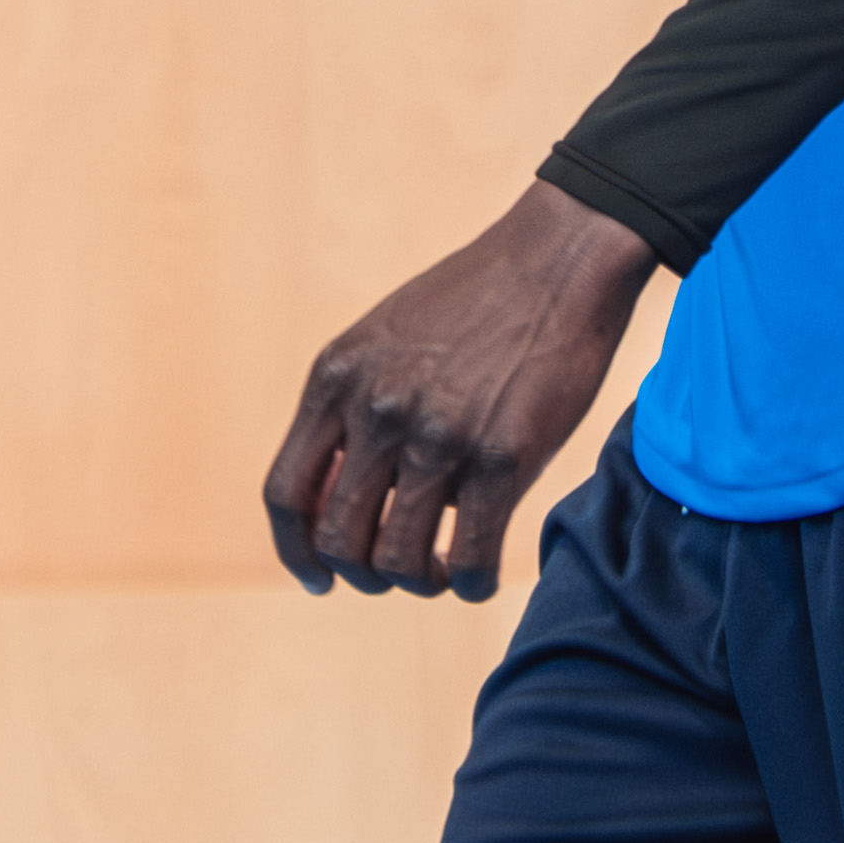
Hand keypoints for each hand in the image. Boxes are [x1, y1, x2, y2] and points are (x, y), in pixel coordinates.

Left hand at [263, 179, 656, 599]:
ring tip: (439, 571)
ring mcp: (438, 436)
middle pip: (339, 537)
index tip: (317, 577)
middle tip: (395, 573)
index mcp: (337, 378)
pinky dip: (468, 584)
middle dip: (363, 573)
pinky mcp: (502, 457)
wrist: (558, 258)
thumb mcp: (386, 337)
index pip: (285, 493)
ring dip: (417, 582)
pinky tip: (477, 577)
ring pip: (399, 559)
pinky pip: (469, 556)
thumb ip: (354, 405)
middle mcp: (377, 410)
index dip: (295, 551)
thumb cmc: (478, 297)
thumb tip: (338, 490)